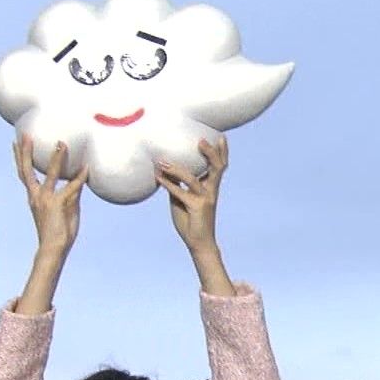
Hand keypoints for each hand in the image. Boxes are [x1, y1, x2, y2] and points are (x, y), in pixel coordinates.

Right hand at [15, 134, 87, 256]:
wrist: (54, 248)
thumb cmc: (58, 232)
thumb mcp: (63, 209)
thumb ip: (69, 193)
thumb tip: (78, 179)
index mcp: (34, 197)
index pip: (24, 174)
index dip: (19, 158)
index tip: (15, 143)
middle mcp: (36, 196)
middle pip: (27, 170)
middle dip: (25, 152)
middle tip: (24, 134)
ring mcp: (47, 199)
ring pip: (52, 174)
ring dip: (57, 158)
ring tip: (62, 143)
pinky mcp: (59, 204)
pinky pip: (72, 187)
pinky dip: (80, 177)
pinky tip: (86, 167)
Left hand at [155, 136, 234, 295]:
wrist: (198, 243)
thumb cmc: (190, 221)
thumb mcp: (181, 200)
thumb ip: (177, 185)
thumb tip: (163, 170)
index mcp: (210, 187)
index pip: (219, 166)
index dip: (221, 151)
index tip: (220, 136)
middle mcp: (211, 191)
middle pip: (217, 167)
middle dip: (211, 153)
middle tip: (201, 140)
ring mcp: (205, 199)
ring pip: (193, 179)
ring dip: (177, 169)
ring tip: (163, 161)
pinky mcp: (196, 208)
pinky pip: (180, 193)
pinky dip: (168, 184)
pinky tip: (158, 178)